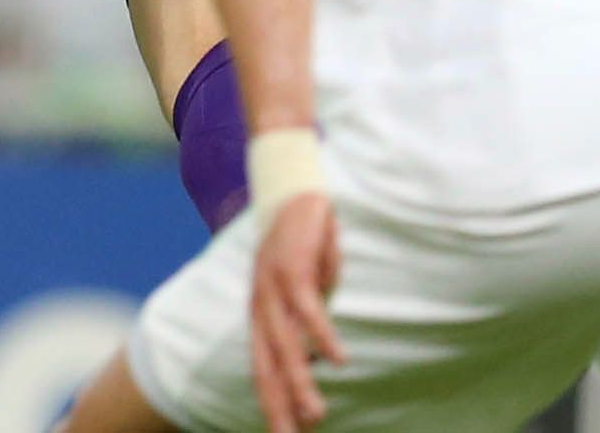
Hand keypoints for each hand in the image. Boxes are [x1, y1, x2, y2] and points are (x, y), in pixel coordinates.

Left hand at [249, 194, 344, 432]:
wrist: (292, 189)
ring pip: (285, 344)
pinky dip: (321, 335)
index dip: (270, 402)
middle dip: (278, 405)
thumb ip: (305, 322)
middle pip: (267, 365)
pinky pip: (308, 308)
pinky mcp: (292, 267)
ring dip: (300, 381)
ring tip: (316, 413)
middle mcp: (261, 306)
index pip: (262, 368)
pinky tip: (338, 359)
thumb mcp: (302, 290)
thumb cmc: (301, 246)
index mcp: (261, 314)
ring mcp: (273, 287)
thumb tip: (318, 356)